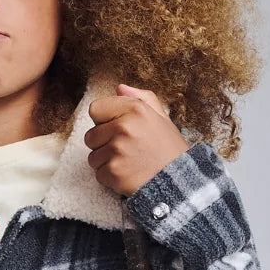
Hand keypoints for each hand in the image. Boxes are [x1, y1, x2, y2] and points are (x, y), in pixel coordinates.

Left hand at [85, 83, 189, 198]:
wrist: (179, 181)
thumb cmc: (168, 149)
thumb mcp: (161, 118)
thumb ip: (141, 99)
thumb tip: (119, 88)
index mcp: (135, 109)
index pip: (95, 109)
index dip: (104, 121)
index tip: (117, 129)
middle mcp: (124, 127)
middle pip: (90, 135)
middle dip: (104, 144)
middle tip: (126, 149)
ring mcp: (117, 150)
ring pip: (92, 157)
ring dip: (106, 162)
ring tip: (128, 163)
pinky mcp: (113, 172)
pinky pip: (98, 174)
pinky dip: (110, 177)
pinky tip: (128, 174)